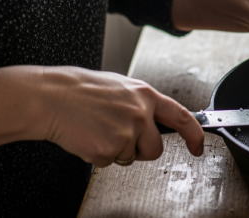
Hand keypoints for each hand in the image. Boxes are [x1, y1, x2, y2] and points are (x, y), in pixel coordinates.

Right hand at [37, 67, 203, 166]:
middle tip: (118, 136)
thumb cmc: (79, 90)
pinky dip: (97, 154)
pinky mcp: (109, 150)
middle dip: (141, 150)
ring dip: (117, 151)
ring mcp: (126, 133)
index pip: (182, 117)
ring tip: (98, 130)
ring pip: (131, 157)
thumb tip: (152, 118)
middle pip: (156, 148)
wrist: (50, 97)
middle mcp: (140, 114)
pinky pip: (109, 162)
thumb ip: (139, 103)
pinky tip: (87, 136)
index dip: (194, 135)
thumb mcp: (119, 87)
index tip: (198, 146)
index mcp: (145, 95)